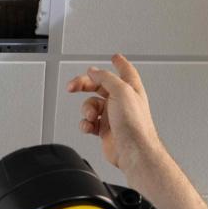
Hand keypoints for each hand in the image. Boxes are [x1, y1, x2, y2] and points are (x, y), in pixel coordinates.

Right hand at [66, 54, 164, 174]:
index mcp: (130, 89)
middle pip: (99, 86)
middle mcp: (122, 101)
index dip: (119, 63)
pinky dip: (85, 124)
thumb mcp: (121, 91)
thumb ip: (106, 78)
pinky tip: (89, 126)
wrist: (133, 151)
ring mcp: (113, 116)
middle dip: (84, 84)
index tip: (114, 57)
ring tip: (91, 116)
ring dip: (86, 109)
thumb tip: (94, 71)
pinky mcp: (105, 130)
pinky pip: (89, 122)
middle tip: (72, 86)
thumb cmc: (135, 124)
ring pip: (91, 105)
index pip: (125, 71)